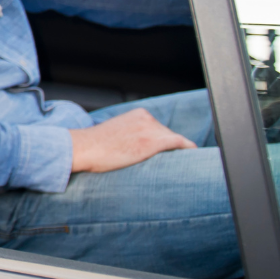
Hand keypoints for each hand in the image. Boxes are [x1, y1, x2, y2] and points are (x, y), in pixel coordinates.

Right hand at [68, 107, 194, 173]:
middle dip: (168, 148)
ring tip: (172, 164)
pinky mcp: (152, 142)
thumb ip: (132, 133)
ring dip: (175, 152)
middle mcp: (147, 118)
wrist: (85, 148)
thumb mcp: (116, 132)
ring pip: (174, 141)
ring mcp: (150, 130)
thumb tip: (139, 146)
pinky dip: (187, 148)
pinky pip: (178, 143)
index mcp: (138, 114)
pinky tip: (194, 154)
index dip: (164, 142)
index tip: (170, 151)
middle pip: (168, 134)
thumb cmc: (96, 145)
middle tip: (168, 162)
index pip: (160, 128)